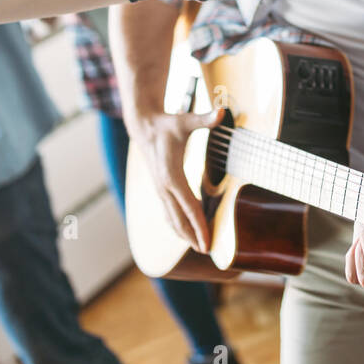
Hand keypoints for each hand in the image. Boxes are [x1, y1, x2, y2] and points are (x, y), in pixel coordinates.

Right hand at [128, 107, 223, 252]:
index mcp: (172, 176)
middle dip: (193, 237)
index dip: (200, 226)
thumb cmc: (168, 124)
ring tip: (199, 247)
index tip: (208, 242)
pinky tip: (185, 232)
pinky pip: (168, 212)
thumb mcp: (186, 120)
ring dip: (184, 234)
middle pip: (179, 219)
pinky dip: (177, 224)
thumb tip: (220, 112)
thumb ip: (204, 119)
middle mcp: (164, 187)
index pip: (190, 207)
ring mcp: (160, 190)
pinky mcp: (159, 189)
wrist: (144, 125)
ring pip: (171, 218)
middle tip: (207, 252)